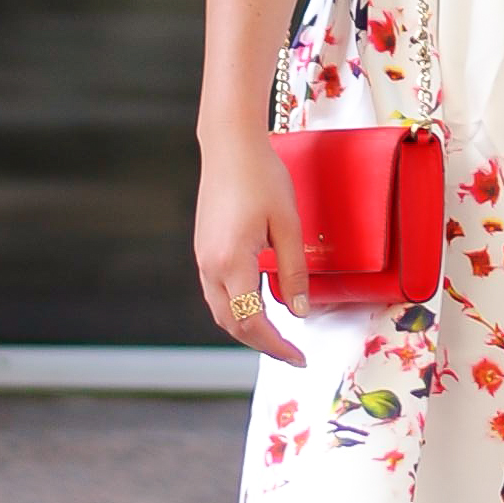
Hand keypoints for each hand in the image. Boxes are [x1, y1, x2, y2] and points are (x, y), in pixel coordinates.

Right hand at [195, 140, 308, 363]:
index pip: (252, 321)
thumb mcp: (288, 224)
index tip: (298, 356)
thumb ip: (293, 272)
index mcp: (232, 262)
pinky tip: (260, 304)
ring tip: (277, 335)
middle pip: (232, 323)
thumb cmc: (262, 177)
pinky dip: (238, 307)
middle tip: (291, 353)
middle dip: (261, 343)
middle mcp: (210, 266)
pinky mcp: (204, 249)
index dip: (276, 345)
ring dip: (247, 328)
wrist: (230, 146)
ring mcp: (203, 258)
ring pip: (222, 310)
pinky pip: (218, 292)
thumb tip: (300, 312)